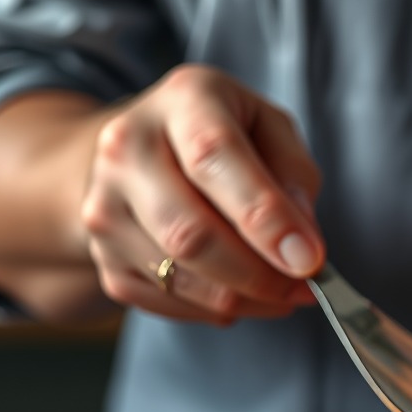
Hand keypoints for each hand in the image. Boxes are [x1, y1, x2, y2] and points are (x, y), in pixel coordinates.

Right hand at [81, 64, 323, 323]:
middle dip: (259, 275)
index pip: (215, 158)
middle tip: (304, 289)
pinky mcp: (103, 258)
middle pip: (190, 233)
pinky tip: (238, 292)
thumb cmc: (219, 139)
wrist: (137, 151)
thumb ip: (294, 177)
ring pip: (180, 278)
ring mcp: (106, 207)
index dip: (266, 218)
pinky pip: (167, 303)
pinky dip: (214, 310)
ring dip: (245, 299)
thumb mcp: (269, 129)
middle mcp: (127, 149)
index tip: (308, 260)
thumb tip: (301, 241)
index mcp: (182, 102)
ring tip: (280, 293)